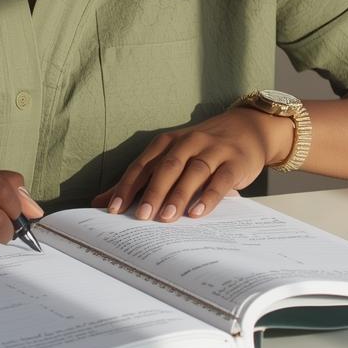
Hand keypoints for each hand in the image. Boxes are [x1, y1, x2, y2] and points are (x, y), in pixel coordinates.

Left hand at [91, 107, 284, 221]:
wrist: (247, 129)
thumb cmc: (201, 149)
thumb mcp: (170, 158)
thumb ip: (139, 180)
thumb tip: (100, 202)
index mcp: (167, 142)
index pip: (143, 165)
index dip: (127, 186)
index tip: (113, 209)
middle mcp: (189, 142)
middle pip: (167, 167)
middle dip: (152, 192)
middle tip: (141, 216)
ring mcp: (213, 151)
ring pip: (193, 172)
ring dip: (178, 195)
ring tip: (166, 218)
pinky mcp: (235, 162)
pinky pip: (221, 180)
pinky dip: (209, 197)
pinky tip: (197, 213)